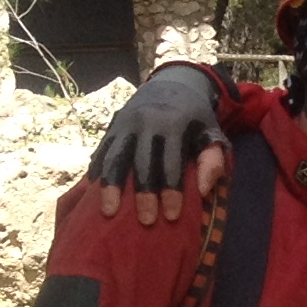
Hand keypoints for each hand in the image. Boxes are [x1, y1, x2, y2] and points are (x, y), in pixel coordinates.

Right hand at [91, 64, 231, 228]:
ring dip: (111, 185)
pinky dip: (97, 172)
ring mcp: (125, 124)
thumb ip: (213, 159)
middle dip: (144, 193)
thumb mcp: (212, 132)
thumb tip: (204, 190)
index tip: (172, 216)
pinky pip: (102, 152)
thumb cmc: (195, 118)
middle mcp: (145, 122)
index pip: (171, 163)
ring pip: (115, 157)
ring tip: (108, 212)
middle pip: (142, 162)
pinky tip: (93, 193)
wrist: (171, 84)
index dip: (172, 190)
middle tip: (146, 221)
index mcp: (172, 124)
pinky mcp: (112, 127)